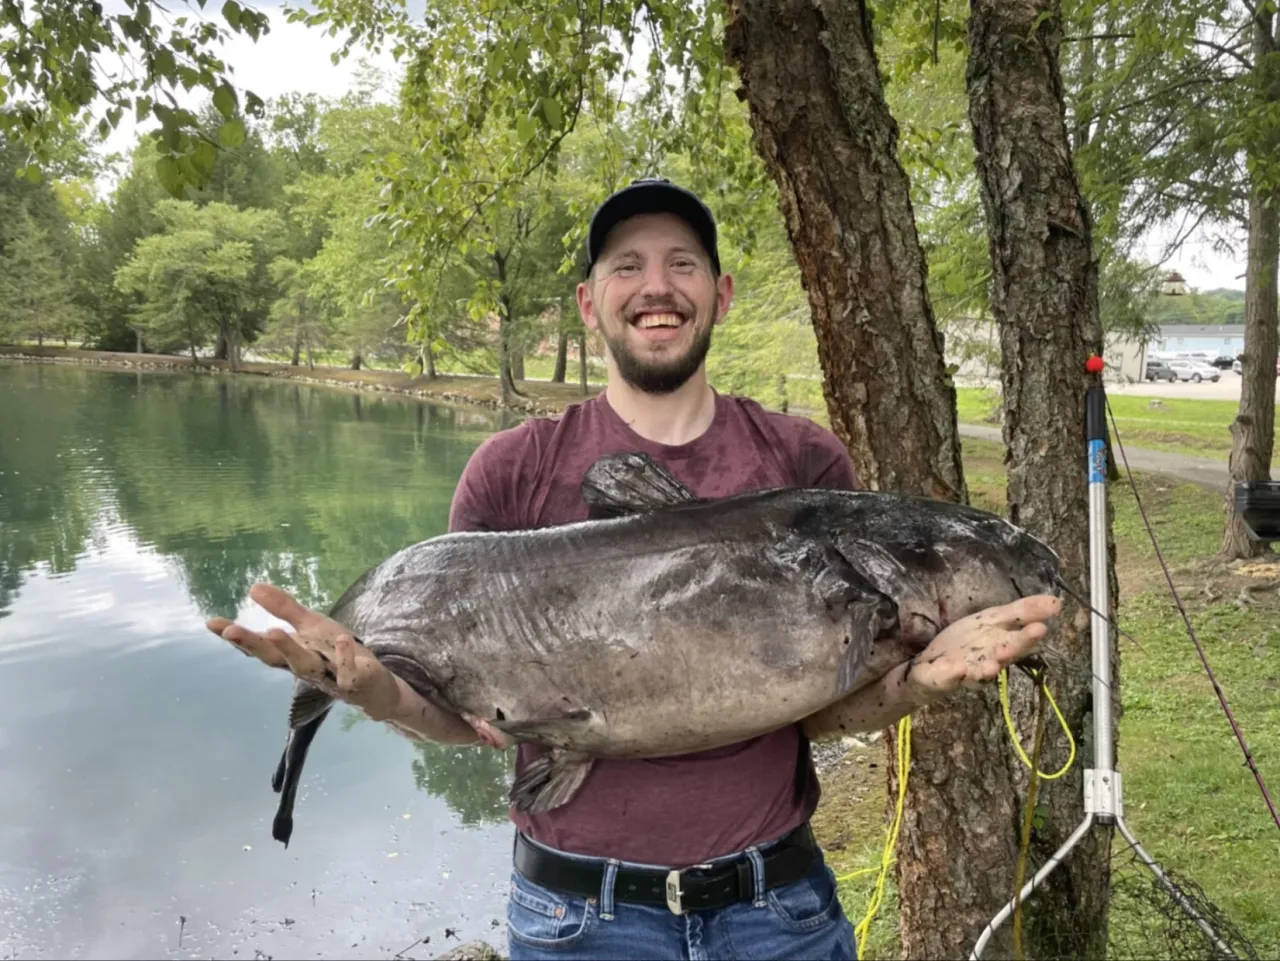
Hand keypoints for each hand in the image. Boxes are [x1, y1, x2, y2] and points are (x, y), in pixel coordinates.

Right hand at [206, 583, 408, 720]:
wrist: (374, 686)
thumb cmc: (336, 655)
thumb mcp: (312, 627)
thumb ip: (285, 609)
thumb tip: (252, 587)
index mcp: (291, 655)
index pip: (259, 646)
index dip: (236, 636)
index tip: (211, 622)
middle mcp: (304, 668)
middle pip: (274, 658)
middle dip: (252, 644)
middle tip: (231, 630)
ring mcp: (327, 676)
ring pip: (305, 665)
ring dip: (289, 649)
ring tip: (273, 631)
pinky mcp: (354, 682)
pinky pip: (347, 671)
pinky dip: (343, 657)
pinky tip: (342, 638)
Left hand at [207, 584, 509, 750]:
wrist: (396, 707)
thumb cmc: (422, 708)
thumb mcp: (446, 719)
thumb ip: (470, 728)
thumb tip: (502, 744)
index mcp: (373, 692)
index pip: (361, 682)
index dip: (351, 669)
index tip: (344, 652)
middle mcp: (341, 683)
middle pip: (312, 671)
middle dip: (293, 656)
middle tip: (273, 639)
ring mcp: (321, 669)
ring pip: (285, 659)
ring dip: (255, 645)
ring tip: (224, 629)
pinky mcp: (312, 649)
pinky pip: (281, 642)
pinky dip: (255, 629)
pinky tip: (219, 622)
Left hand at [903, 594, 1060, 701]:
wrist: (932, 665)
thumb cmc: (966, 642)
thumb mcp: (991, 620)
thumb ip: (1021, 612)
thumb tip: (1057, 602)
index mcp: (1000, 646)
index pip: (1018, 640)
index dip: (1028, 636)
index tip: (1041, 627)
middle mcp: (988, 662)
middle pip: (1002, 657)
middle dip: (1013, 649)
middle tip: (1025, 641)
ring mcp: (966, 672)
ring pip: (979, 672)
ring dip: (987, 669)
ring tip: (991, 665)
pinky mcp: (943, 679)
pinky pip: (948, 678)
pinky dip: (952, 674)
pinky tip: (958, 668)